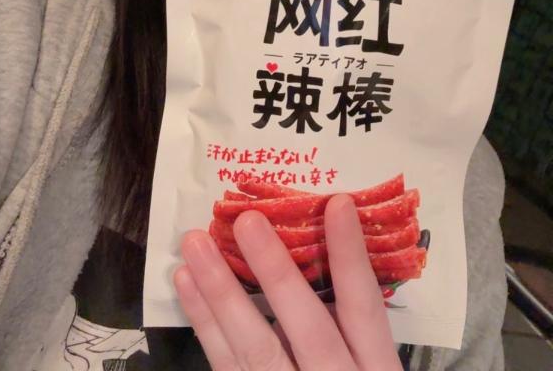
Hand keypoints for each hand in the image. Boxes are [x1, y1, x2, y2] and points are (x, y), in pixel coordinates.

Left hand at [175, 195, 401, 369]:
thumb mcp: (372, 370)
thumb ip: (352, 326)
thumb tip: (331, 243)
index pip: (365, 308)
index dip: (350, 256)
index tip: (336, 204)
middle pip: (306, 326)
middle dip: (274, 272)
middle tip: (245, 220)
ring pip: (254, 349)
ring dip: (220, 293)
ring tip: (194, 245)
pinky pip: (226, 369)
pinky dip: (204, 325)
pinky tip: (186, 287)